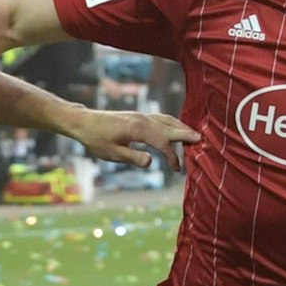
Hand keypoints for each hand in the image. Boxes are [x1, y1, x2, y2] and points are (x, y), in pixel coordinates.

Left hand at [63, 109, 198, 170]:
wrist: (84, 123)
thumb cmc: (96, 139)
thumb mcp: (112, 154)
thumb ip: (132, 158)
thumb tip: (151, 162)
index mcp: (138, 129)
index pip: (163, 142)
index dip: (172, 156)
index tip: (177, 169)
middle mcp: (143, 119)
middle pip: (170, 126)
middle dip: (186, 134)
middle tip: (201, 141)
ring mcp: (141, 116)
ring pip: (167, 120)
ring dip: (181, 128)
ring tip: (193, 136)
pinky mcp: (139, 117)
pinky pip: (161, 119)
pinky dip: (172, 124)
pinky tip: (176, 128)